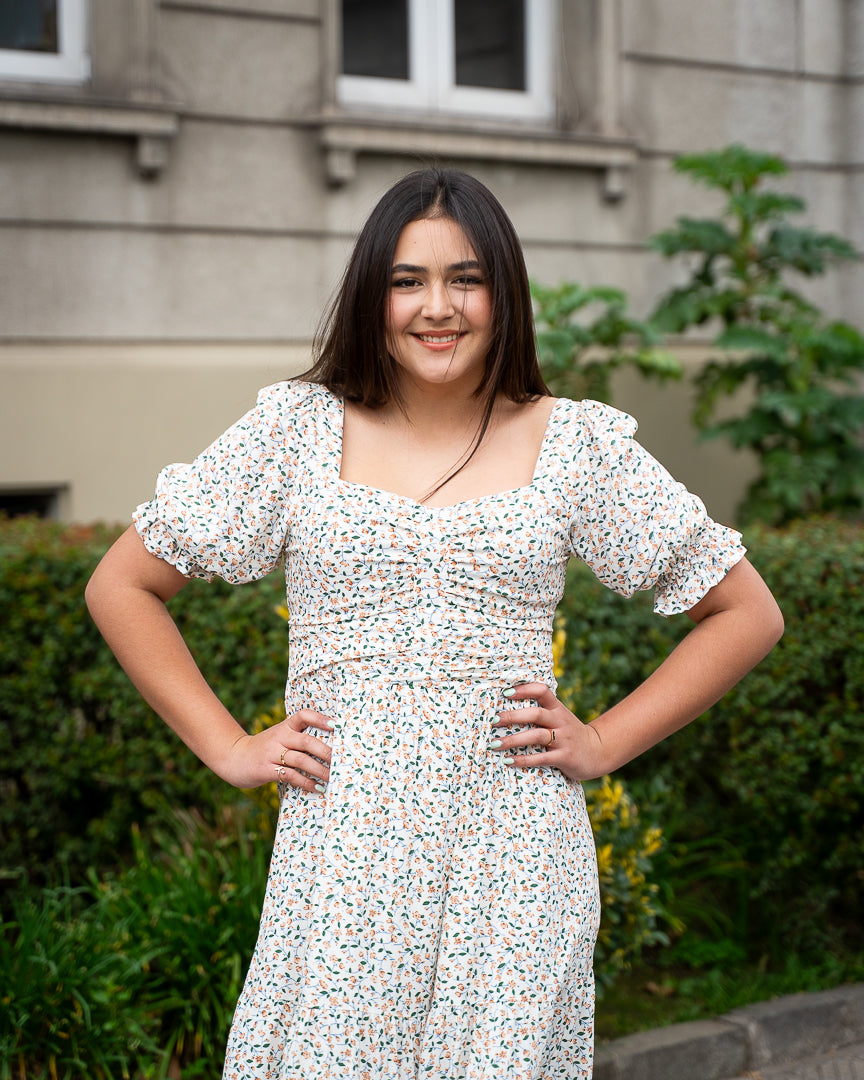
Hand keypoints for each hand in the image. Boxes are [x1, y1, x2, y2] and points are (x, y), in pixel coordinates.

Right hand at [219, 709, 334, 792]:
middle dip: (326, 752)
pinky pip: (290, 775)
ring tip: (333, 778)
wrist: (234, 757)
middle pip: (306, 741)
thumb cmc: (264, 749)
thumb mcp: (279, 737)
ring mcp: (271, 753)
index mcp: (284, 727)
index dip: (320, 719)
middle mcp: (279, 737)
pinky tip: (317, 787)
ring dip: (319, 770)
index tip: (336, 725)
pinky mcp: (266, 769)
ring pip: (300, 760)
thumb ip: (297, 738)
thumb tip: (330, 748)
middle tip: (341, 761)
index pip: (303, 715)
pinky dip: (306, 782)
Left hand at [492, 682, 609, 782]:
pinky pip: (541, 758)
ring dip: (513, 740)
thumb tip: (507, 702)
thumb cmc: (569, 732)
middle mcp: (560, 721)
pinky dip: (523, 759)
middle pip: (536, 714)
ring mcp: (563, 739)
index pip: (542, 690)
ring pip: (536, 736)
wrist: (597, 752)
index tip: (505, 693)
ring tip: (494, 744)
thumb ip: (541, 710)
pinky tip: (508, 761)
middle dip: (512, 716)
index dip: (524, 689)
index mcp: (557, 708)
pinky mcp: (564, 757)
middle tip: (493, 720)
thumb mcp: (559, 717)